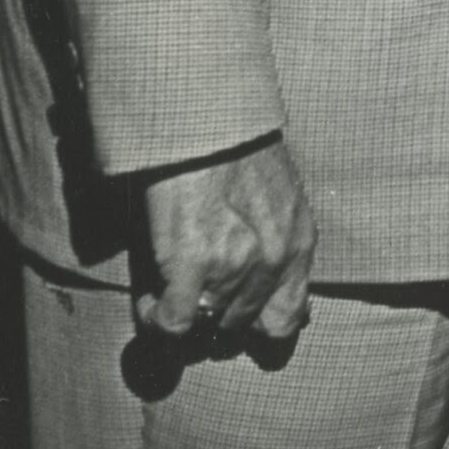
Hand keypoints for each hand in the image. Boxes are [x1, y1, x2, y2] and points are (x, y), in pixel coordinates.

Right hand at [137, 136, 316, 346]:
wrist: (205, 120)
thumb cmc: (238, 152)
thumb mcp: (282, 199)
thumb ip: (280, 245)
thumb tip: (278, 300)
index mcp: (299, 243)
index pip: (287, 320)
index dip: (256, 328)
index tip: (233, 318)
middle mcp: (274, 259)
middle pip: (239, 325)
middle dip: (213, 316)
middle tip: (191, 293)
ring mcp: (236, 264)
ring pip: (205, 326)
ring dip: (183, 314)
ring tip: (167, 288)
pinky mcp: (194, 263)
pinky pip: (174, 323)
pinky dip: (155, 318)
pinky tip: (149, 300)